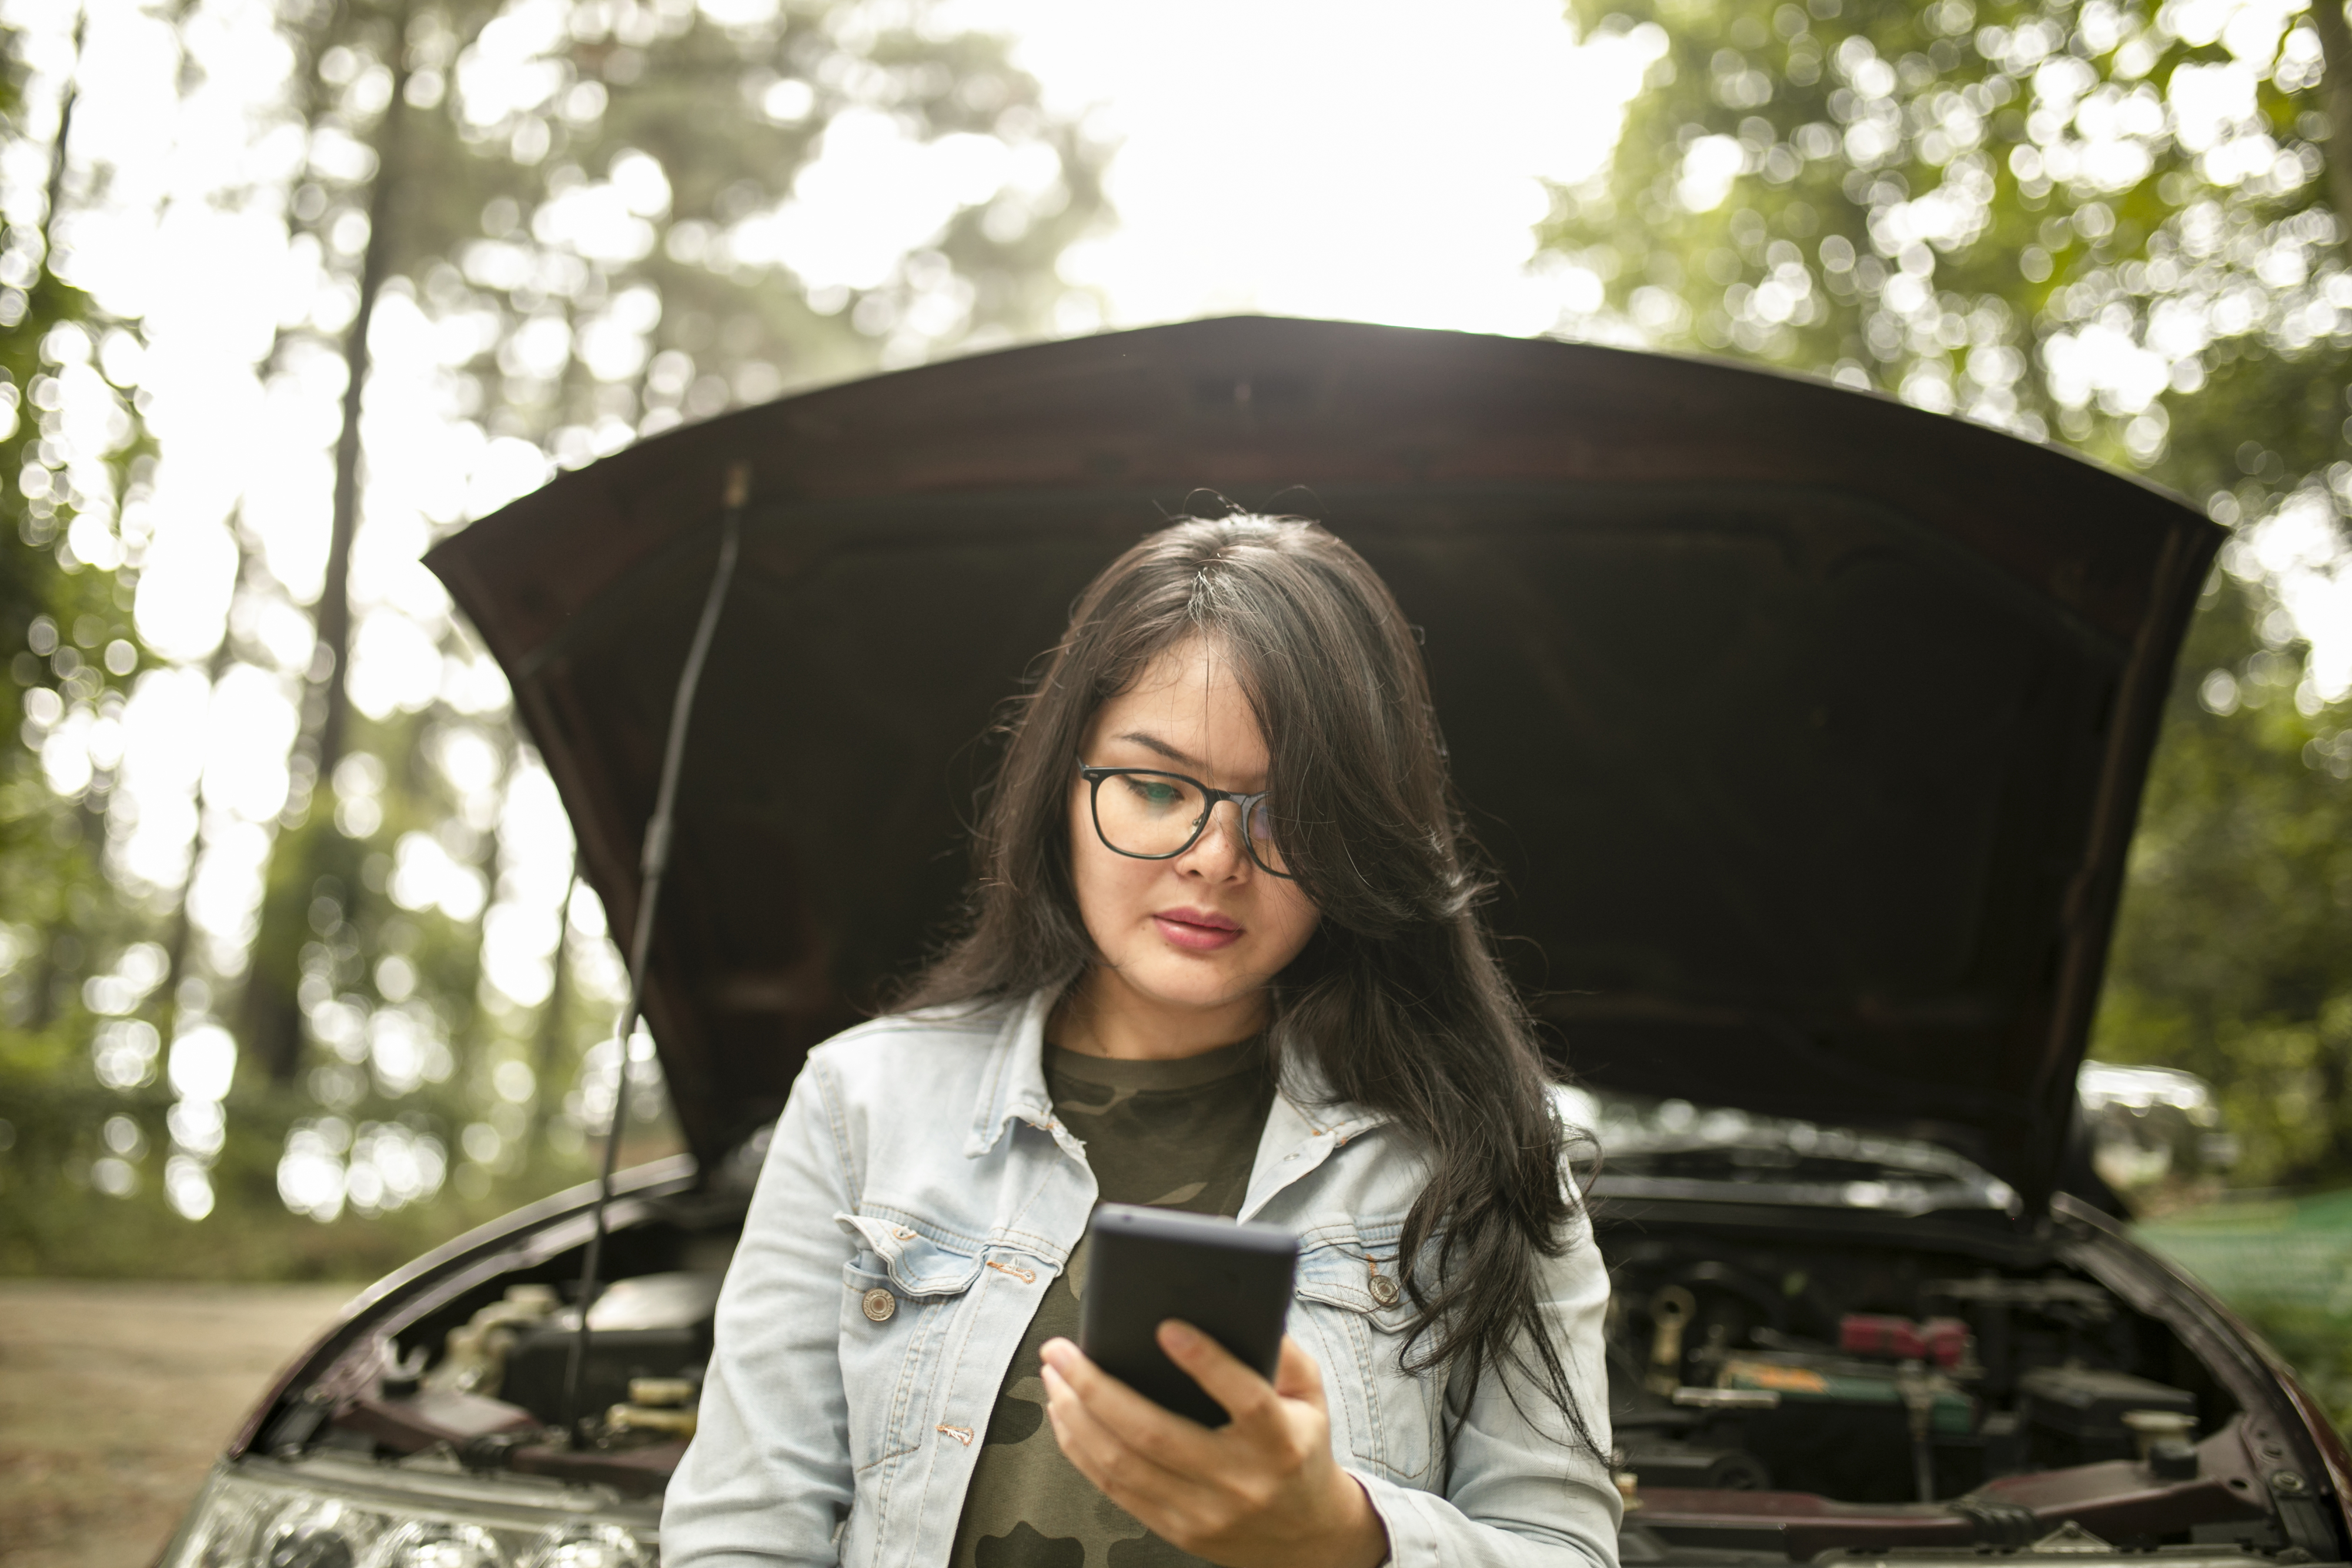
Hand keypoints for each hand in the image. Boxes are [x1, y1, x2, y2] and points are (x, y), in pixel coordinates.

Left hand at [1037, 1325, 1390, 1567]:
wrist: (1307, 1538)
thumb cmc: (1301, 1449)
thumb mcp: (1310, 1397)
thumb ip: (1286, 1353)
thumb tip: (1243, 1310)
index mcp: (1280, 1441)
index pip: (1244, 1398)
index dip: (1205, 1362)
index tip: (1166, 1325)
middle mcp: (1239, 1481)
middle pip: (1155, 1434)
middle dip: (1096, 1387)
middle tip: (1061, 1350)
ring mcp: (1204, 1512)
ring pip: (1122, 1463)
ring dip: (1076, 1415)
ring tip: (1055, 1375)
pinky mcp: (1177, 1530)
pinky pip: (1115, 1488)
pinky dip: (1081, 1449)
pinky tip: (1065, 1414)